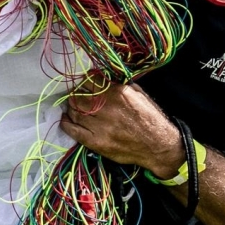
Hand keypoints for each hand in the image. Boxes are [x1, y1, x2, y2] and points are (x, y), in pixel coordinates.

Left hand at [59, 82, 181, 170]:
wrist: (158, 146)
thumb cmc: (150, 119)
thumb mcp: (139, 94)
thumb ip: (120, 85)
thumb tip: (103, 78)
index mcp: (117, 93)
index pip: (89, 81)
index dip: (84, 82)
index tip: (84, 85)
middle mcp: (106, 108)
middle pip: (78, 96)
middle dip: (76, 95)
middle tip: (76, 96)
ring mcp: (100, 126)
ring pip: (74, 112)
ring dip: (71, 108)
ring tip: (73, 108)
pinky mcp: (96, 142)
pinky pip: (73, 130)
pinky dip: (66, 123)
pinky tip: (66, 119)